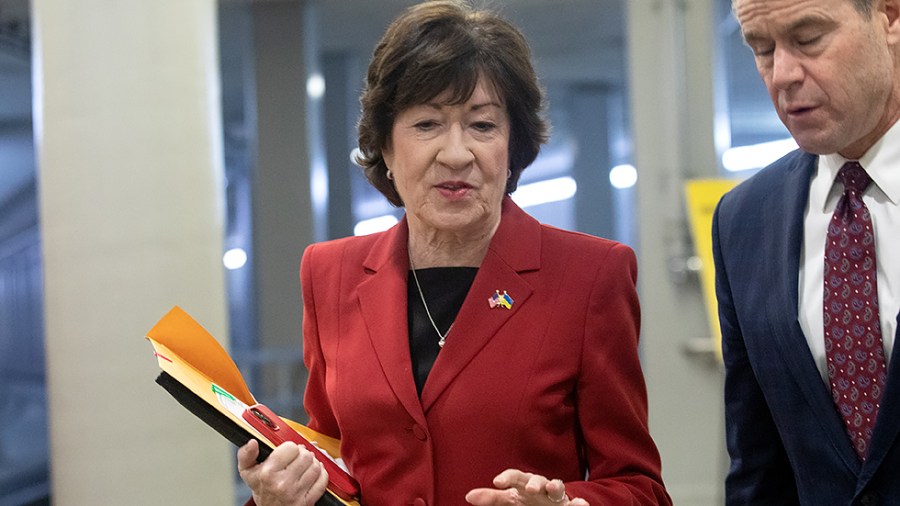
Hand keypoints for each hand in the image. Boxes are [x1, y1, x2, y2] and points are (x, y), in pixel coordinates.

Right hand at [237, 439, 329, 505]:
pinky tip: (312, 474)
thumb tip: (252, 442)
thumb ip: (246, 454)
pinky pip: (322, 481)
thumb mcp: (247, 472)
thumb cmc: (261, 490)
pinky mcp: (306, 502)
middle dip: (303, 454)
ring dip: (312, 463)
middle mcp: (282, 484)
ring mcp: (295, 494)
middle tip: (298, 458)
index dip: (290, 447)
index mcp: (268, 473)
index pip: (291, 447)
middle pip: (306, 456)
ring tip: (305, 466)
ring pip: (315, 467)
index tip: (288, 452)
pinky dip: (321, 475)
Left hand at [465, 469, 589, 505]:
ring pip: (557, 487)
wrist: (549, 504)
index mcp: (524, 482)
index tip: (497, 482)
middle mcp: (540, 486)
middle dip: (533, 482)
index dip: (507, 477)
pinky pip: (574, 503)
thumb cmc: (526, 500)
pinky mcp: (568, 505)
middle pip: (536, 479)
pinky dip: (578, 503)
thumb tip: (468, 495)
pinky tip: (580, 504)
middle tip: (528, 489)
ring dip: (555, 486)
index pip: (514, 476)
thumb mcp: (509, 500)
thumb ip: (491, 498)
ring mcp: (555, 496)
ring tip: (553, 487)